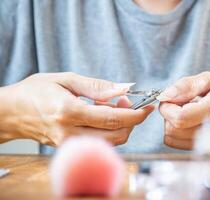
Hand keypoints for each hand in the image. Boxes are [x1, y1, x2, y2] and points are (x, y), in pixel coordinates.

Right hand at [0, 72, 153, 145]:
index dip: (136, 115)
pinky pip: (99, 143)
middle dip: (131, 121)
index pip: (114, 119)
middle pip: (117, 135)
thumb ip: (96, 86)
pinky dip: (109, 131)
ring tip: (114, 107)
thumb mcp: (65, 80)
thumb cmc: (35, 92)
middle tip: (128, 102)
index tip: (148, 108)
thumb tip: (123, 89)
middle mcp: (71, 133)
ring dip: (121, 126)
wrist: (11, 113)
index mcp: (70, 112)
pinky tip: (103, 117)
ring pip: (110, 142)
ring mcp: (70, 145)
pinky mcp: (69, 149)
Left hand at [158, 72, 209, 149]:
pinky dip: (179, 133)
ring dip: (173, 124)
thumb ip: (186, 85)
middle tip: (181, 104)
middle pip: (175, 130)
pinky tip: (192, 123)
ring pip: (174, 139)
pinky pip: (180, 145)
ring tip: (188, 113)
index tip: (169, 100)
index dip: (167, 109)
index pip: (182, 117)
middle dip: (169, 115)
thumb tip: (164, 96)